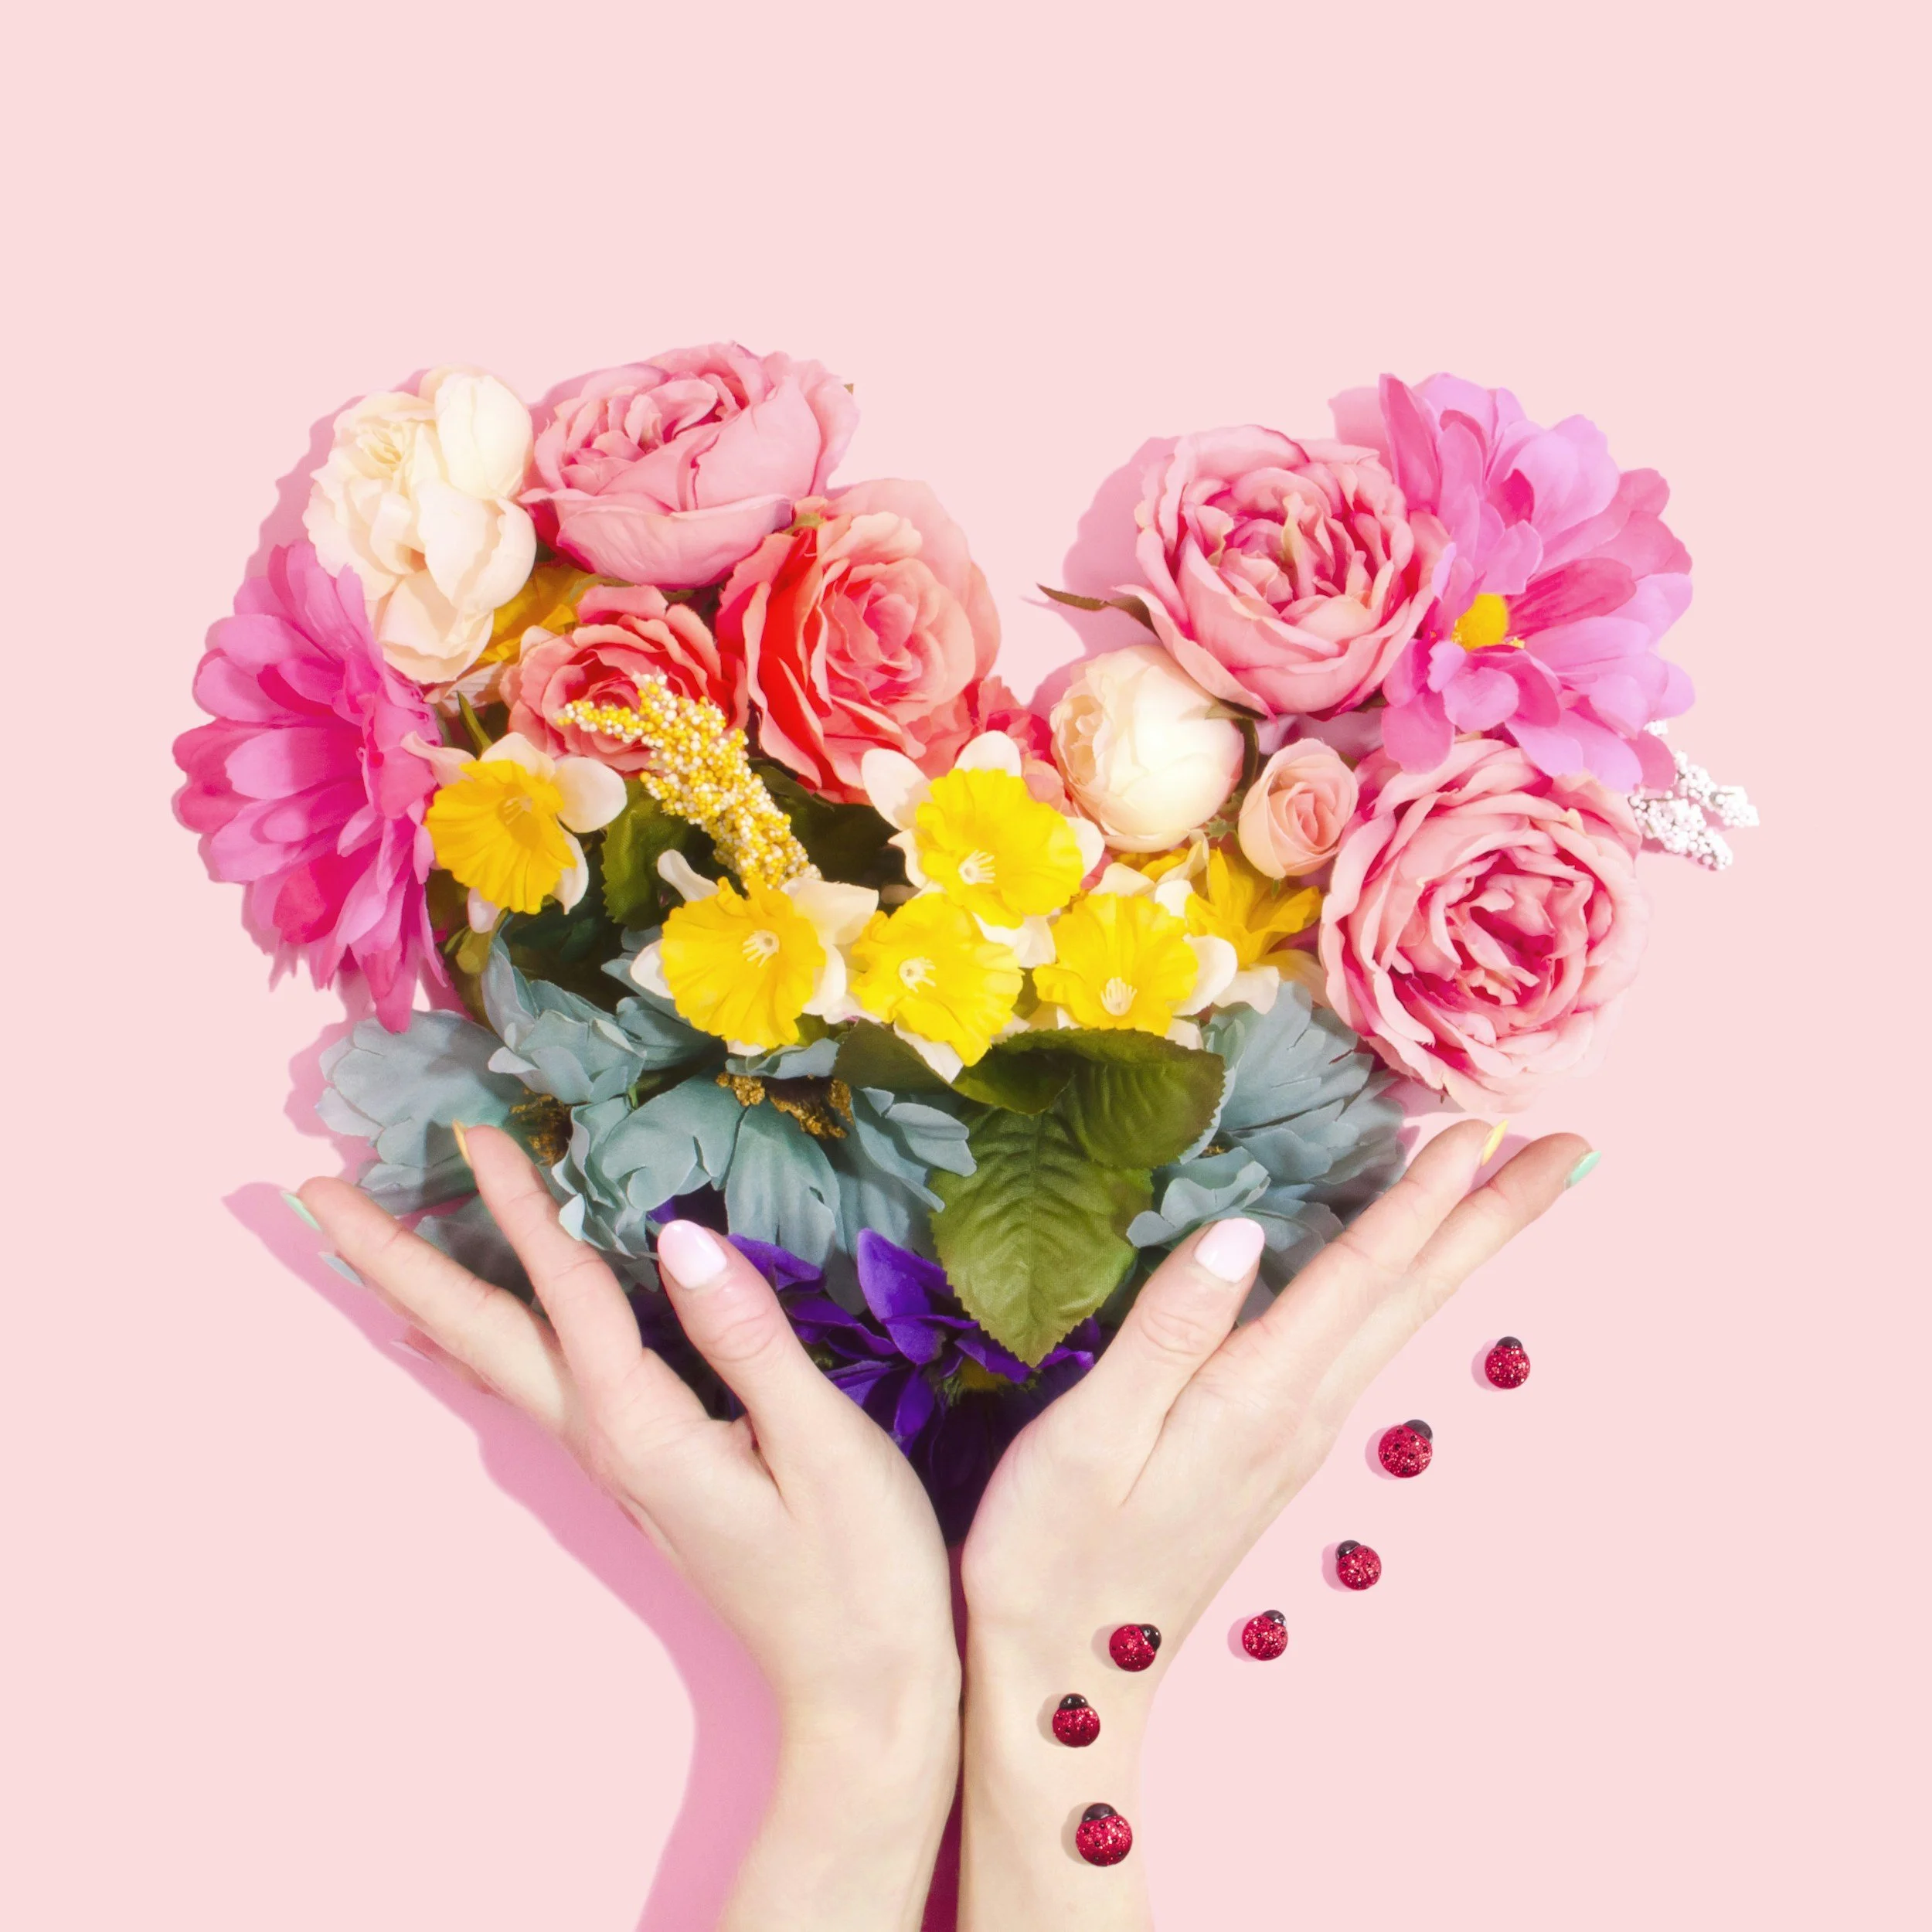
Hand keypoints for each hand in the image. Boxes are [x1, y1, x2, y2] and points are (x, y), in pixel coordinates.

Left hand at [298, 1126, 959, 1931]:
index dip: (519, 1205)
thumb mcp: (822, 1445)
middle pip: (478, 1335)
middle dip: (393, 1259)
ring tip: (362, 1244)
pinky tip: (457, 1337)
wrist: (859, 1693)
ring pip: (493, 1360)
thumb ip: (748, 1337)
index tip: (469, 1127)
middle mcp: (605, 1442)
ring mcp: (614, 1462)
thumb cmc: (859, 1572)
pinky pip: (530, 1384)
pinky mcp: (639, 1470)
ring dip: (422, 1293)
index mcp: (643, 1427)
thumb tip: (677, 1235)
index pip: (564, 1292)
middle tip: (314, 1192)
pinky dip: (476, 1341)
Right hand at [955, 1120, 1589, 1927]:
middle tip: (1577, 1149)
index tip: (1487, 1124)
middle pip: (1417, 1296)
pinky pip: (1361, 1342)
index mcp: (1260, 1396)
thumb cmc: (1054, 1553)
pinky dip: (1402, 1286)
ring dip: (1459, 1245)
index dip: (1423, 1194)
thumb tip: (1241, 1229)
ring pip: (1398, 1318)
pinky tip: (1398, 1270)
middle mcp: (1301, 1413)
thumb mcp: (1091, 1434)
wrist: (1067, 1680)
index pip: (1362, 1272)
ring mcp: (1294, 1437)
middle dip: (1495, 1215)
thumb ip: (1167, 1328)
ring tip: (1506, 1190)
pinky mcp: (1271, 1450)